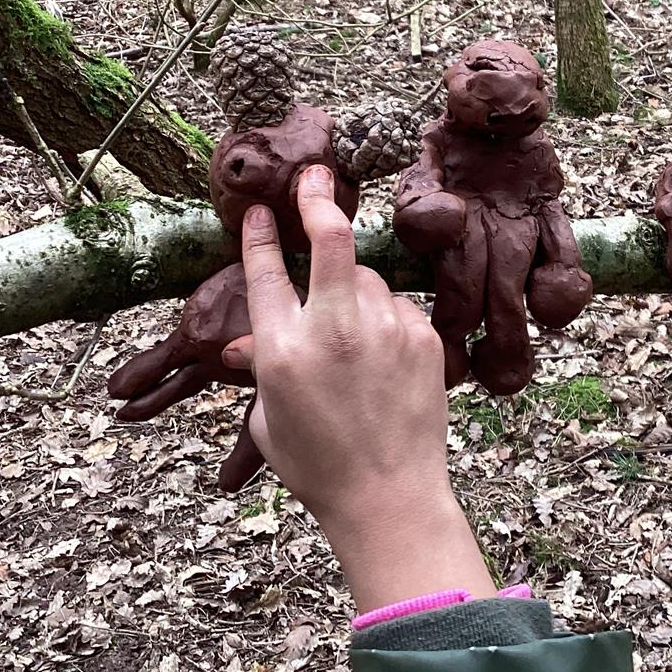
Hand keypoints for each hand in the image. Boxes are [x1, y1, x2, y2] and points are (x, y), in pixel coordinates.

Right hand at [232, 164, 495, 610]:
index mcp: (283, 349)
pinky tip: (383, 361)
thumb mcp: (269, 418)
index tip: (259, 211)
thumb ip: (262, 369)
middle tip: (316, 175)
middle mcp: (333, 329)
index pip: (264, 272)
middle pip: (331, 238)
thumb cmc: (318, 466)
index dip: (258, 235)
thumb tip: (250, 343)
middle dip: (319, 198)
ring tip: (354, 343)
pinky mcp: (421, 338)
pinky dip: (386, 322)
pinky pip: (398, 310)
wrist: (388, 496)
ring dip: (356, 292)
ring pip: (368, 279)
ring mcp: (383, 330)